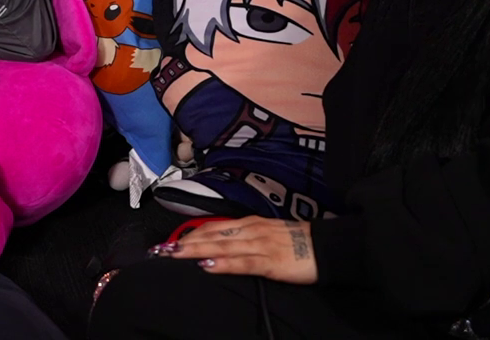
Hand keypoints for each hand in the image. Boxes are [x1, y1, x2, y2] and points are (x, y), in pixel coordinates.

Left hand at [153, 217, 317, 284]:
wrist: (329, 247)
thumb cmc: (299, 243)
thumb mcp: (269, 235)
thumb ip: (246, 239)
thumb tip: (223, 248)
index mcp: (250, 223)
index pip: (214, 228)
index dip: (190, 235)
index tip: (170, 242)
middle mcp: (251, 230)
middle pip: (212, 236)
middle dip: (185, 243)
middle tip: (161, 250)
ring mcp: (260, 245)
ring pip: (221, 246)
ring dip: (195, 250)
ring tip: (174, 254)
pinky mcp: (271, 261)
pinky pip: (243, 262)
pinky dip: (223, 263)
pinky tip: (207, 265)